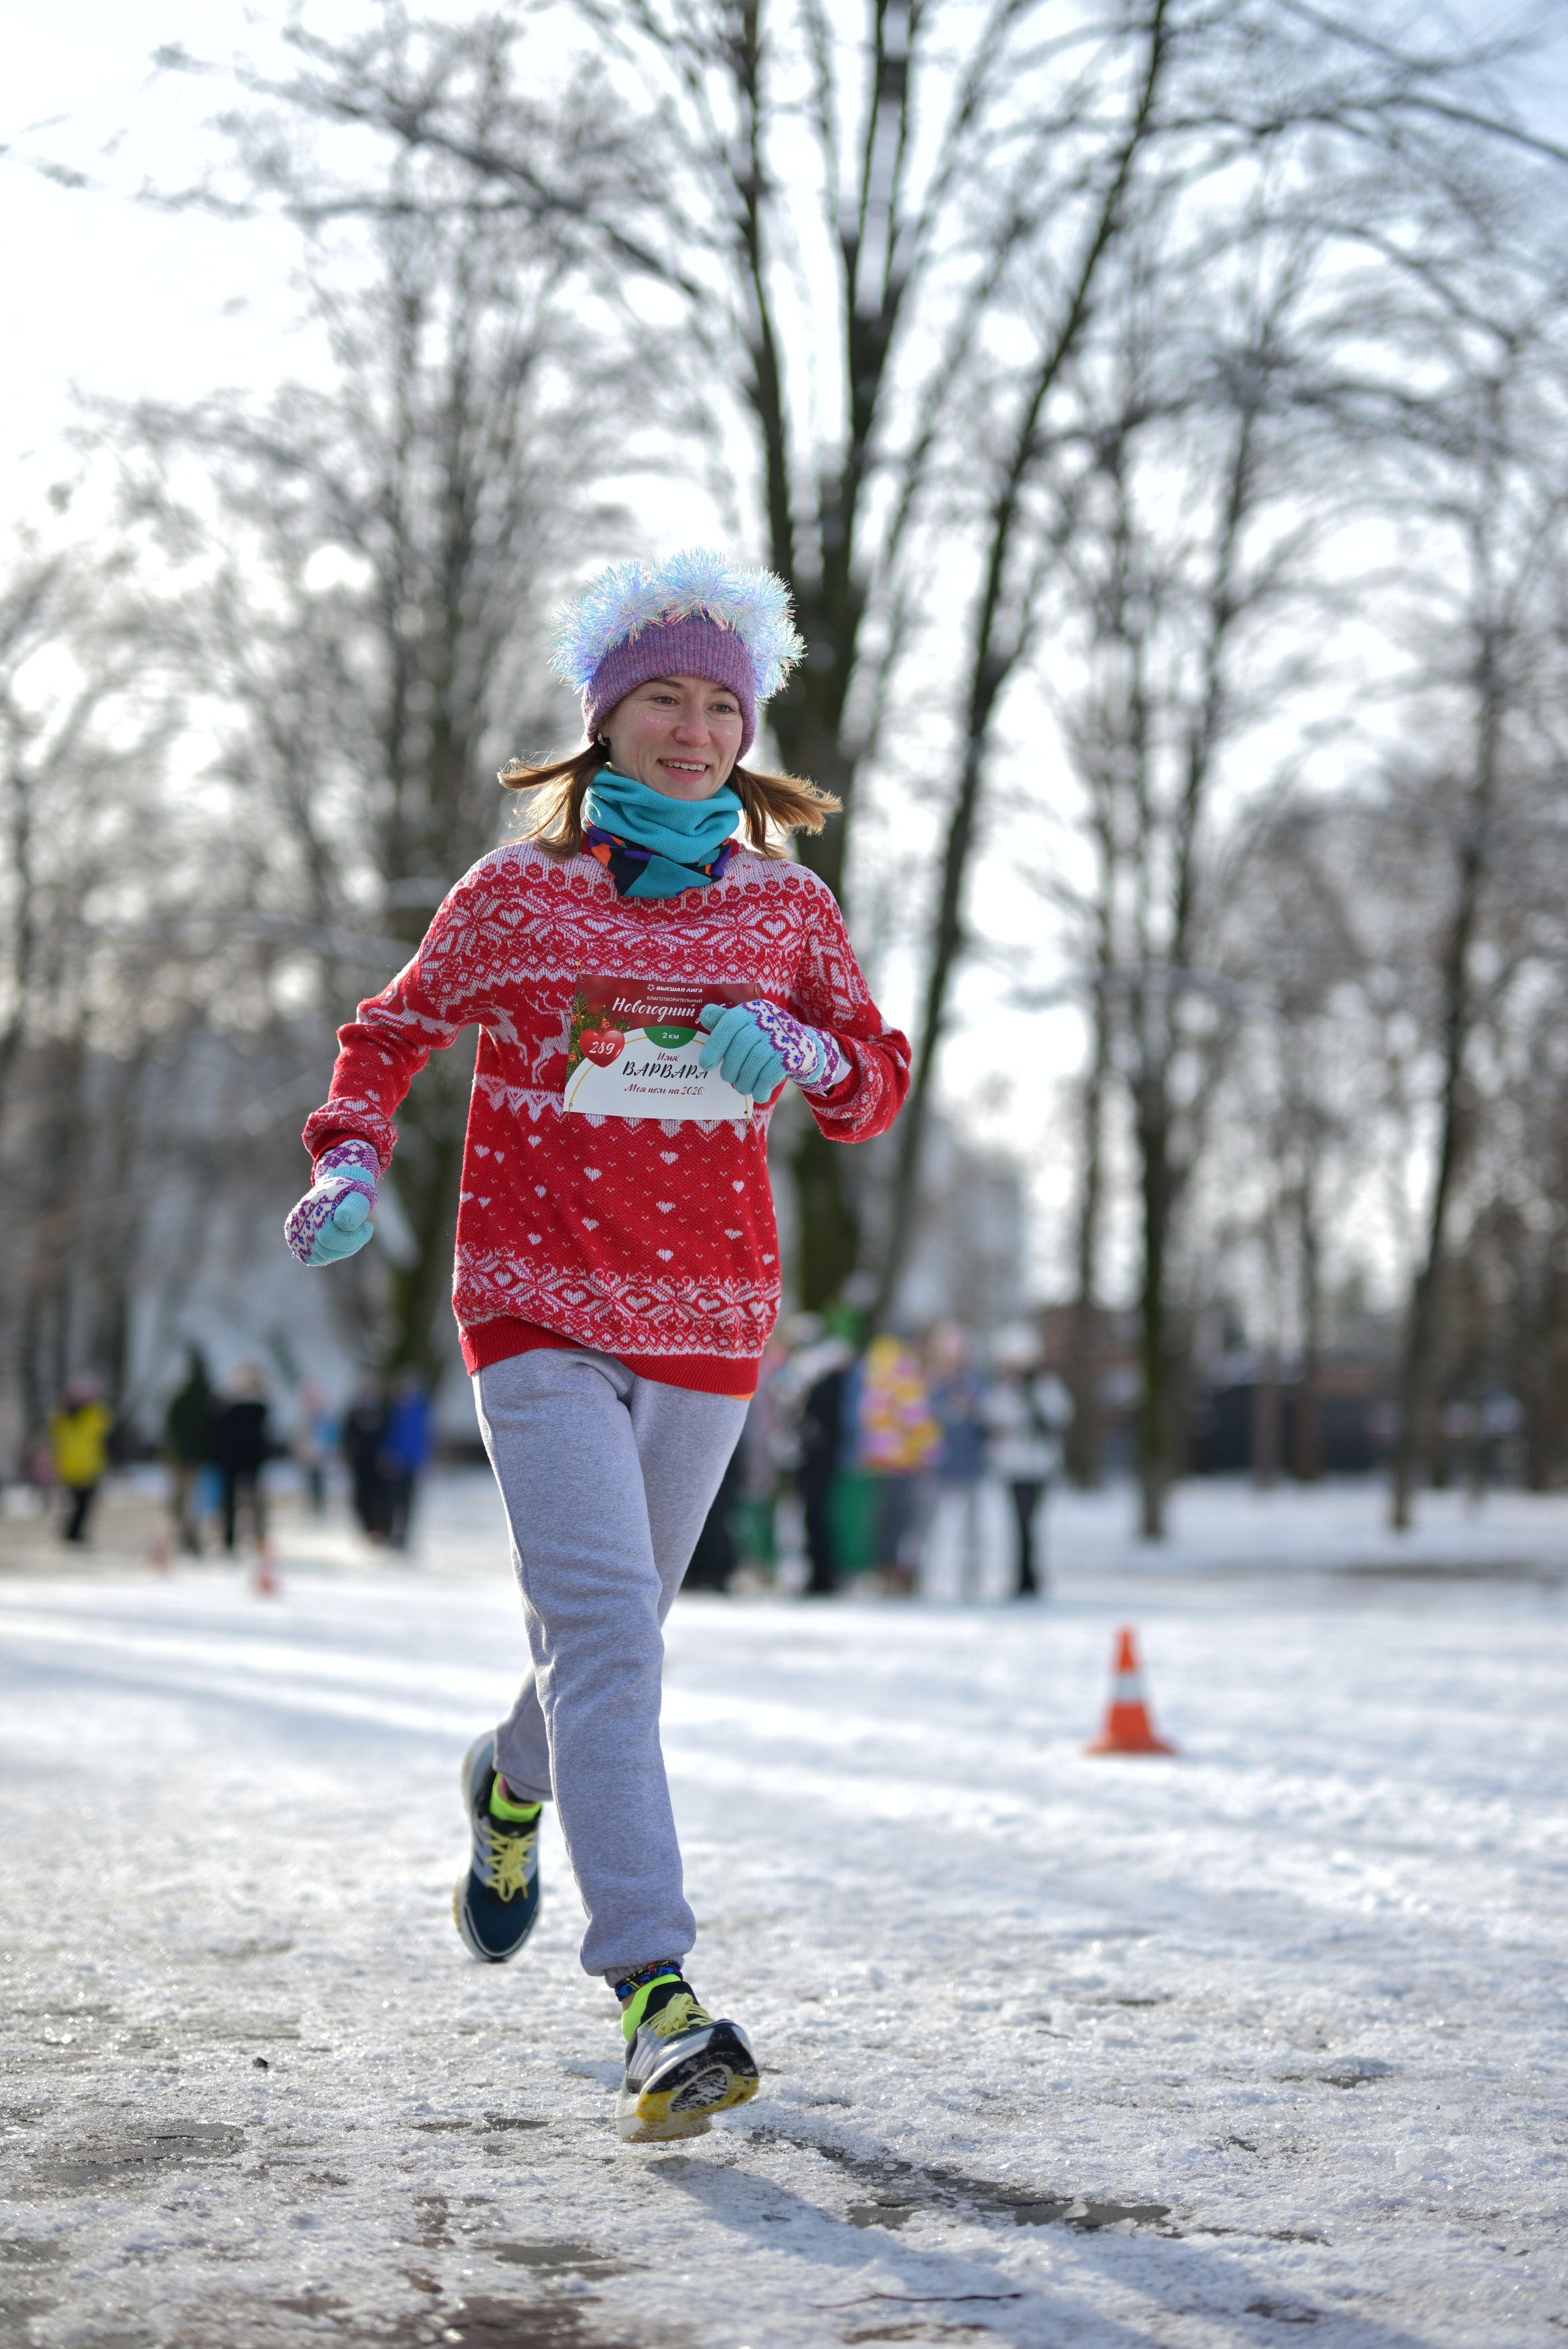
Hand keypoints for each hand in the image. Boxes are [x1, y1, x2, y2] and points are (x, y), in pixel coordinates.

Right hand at [285, 1141, 378, 1266]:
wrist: (336, 1187)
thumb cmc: (351, 1191)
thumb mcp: (359, 1194)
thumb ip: (353, 1207)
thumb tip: (342, 1222)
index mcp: (312, 1206)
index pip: (330, 1237)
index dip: (354, 1237)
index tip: (367, 1226)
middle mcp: (297, 1220)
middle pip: (325, 1251)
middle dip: (349, 1244)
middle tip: (361, 1229)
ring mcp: (293, 1232)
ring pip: (321, 1257)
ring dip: (341, 1250)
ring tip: (349, 1232)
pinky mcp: (295, 1240)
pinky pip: (316, 1258)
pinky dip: (331, 1253)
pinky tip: (339, 1239)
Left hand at [698, 1000, 847, 1097]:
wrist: (802, 1046)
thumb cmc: (764, 1036)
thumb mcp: (746, 1025)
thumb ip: (724, 1021)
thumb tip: (705, 1015)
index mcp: (751, 1010)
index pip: (730, 1023)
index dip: (715, 1045)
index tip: (706, 1065)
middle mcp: (767, 1019)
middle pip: (742, 1044)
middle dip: (731, 1067)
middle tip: (728, 1079)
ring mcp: (782, 1036)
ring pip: (756, 1060)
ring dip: (745, 1080)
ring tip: (741, 1088)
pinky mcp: (793, 1054)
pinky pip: (772, 1073)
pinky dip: (761, 1087)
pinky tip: (758, 1095)